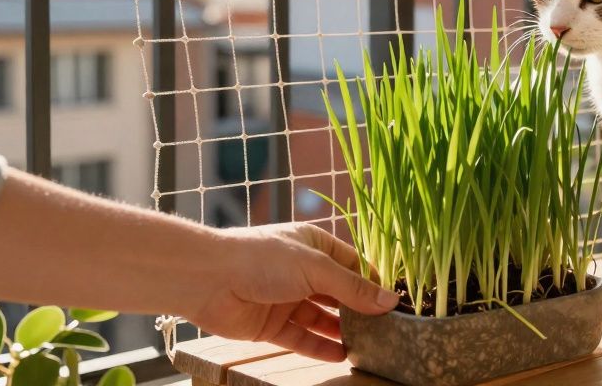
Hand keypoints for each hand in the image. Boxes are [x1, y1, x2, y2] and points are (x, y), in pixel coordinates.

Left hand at [184, 223, 399, 361]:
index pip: (353, 265)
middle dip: (360, 311)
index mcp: (314, 245)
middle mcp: (302, 271)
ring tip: (368, 346)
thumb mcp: (316, 268)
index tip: (395, 304)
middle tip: (386, 330)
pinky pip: (301, 338)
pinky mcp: (271, 324)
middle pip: (339, 294)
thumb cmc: (261, 258)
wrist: (207, 279)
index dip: (373, 283)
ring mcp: (286, 299)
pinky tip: (341, 356)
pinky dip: (319, 347)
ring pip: (321, 318)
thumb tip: (389, 302)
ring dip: (342, 331)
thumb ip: (352, 288)